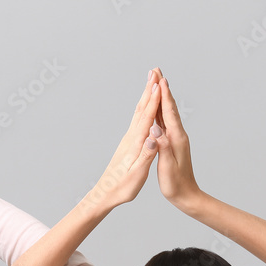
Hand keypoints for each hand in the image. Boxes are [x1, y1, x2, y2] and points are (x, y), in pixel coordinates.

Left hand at [83, 69, 163, 212]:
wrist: (105, 194)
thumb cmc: (122, 187)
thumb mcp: (137, 174)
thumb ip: (146, 155)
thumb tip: (152, 137)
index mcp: (135, 143)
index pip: (148, 117)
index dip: (154, 100)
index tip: (160, 82)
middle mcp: (130, 137)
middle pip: (142, 109)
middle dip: (149, 90)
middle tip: (155, 72)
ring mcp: (128, 139)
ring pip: (138, 113)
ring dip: (145, 96)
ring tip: (151, 83)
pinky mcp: (127, 144)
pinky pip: (137, 121)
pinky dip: (143, 109)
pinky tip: (144, 107)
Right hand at [154, 76, 200, 210]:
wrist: (187, 196)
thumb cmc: (176, 185)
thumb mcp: (168, 168)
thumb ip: (163, 148)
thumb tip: (156, 129)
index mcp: (177, 139)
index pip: (169, 113)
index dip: (164, 95)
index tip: (160, 79)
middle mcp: (178, 135)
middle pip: (170, 107)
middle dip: (163, 89)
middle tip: (157, 71)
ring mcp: (176, 139)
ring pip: (167, 113)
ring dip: (162, 97)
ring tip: (157, 82)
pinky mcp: (172, 143)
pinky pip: (165, 122)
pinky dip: (160, 110)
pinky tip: (156, 107)